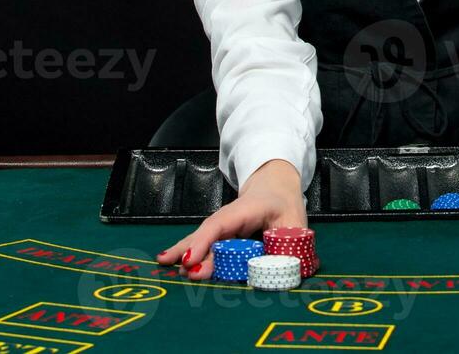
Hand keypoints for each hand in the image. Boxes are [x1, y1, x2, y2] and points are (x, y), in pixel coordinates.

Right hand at [155, 158, 306, 279]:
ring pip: (201, 238)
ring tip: (164, 262)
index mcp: (247, 210)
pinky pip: (204, 243)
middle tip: (183, 269)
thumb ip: (289, 246)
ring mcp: (222, 225)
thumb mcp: (294, 224)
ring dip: (184, 251)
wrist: (275, 188)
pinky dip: (188, 251)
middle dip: (193, 251)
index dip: (205, 242)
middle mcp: (229, 217)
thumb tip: (283, 270)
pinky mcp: (221, 234)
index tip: (192, 259)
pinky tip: (170, 259)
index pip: (221, 224)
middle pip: (207, 233)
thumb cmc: (285, 206)